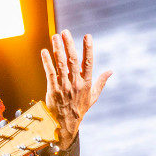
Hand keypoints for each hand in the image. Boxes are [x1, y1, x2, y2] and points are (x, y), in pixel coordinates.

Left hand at [40, 30, 110, 147]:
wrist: (65, 123)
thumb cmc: (80, 108)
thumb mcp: (93, 96)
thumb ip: (101, 82)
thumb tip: (111, 71)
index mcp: (86, 83)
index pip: (88, 63)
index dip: (88, 49)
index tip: (87, 36)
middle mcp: (75, 83)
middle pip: (72, 60)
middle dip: (69, 44)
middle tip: (66, 32)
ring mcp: (63, 86)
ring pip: (60, 64)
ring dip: (57, 49)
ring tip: (55, 36)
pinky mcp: (52, 89)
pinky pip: (49, 72)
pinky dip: (47, 61)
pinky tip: (44, 51)